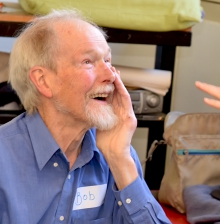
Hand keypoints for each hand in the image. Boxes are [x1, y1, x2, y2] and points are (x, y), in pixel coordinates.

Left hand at [96, 69, 138, 188]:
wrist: (113, 154)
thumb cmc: (106, 143)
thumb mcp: (99, 124)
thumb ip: (96, 114)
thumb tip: (84, 106)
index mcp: (115, 113)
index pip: (112, 96)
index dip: (108, 85)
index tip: (102, 75)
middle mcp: (122, 113)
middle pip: (119, 93)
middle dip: (115, 80)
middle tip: (110, 68)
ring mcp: (128, 115)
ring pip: (124, 95)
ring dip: (120, 84)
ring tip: (115, 74)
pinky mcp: (130, 119)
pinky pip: (127, 103)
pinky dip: (123, 93)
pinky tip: (119, 86)